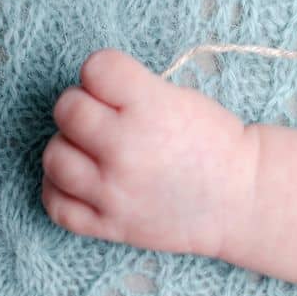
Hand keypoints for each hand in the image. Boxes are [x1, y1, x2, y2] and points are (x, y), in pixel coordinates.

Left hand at [40, 48, 254, 257]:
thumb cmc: (213, 141)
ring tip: (91, 150)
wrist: (241, 198)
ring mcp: (114, 192)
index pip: (95, 68)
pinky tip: (79, 180)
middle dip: (82, 106)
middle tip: (103, 117)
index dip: (101, 73)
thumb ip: (129, 90)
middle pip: (67, 109)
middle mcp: (126, 149)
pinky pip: (57, 205)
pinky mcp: (110, 226)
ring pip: (55, 157)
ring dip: (69, 147)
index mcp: (149, 107)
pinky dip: (59, 189)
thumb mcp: (178, 96)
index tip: (113, 86)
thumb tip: (86, 92)